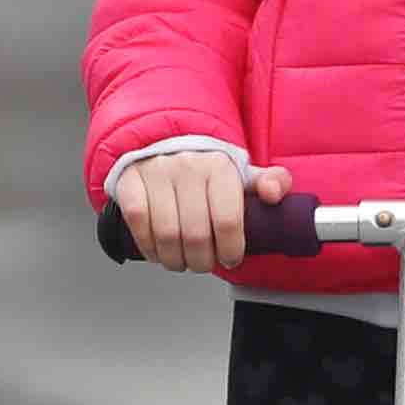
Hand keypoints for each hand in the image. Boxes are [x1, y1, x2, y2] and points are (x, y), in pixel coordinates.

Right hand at [116, 149, 287, 273]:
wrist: (165, 141)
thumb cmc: (207, 168)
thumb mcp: (243, 173)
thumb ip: (271, 182)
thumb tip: (274, 193)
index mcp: (219, 166)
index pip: (227, 221)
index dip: (229, 250)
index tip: (229, 258)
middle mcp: (187, 166)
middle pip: (196, 235)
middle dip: (202, 261)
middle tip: (204, 264)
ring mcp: (156, 173)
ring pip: (166, 235)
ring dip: (175, 260)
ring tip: (182, 262)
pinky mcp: (130, 181)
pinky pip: (138, 223)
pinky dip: (148, 247)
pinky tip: (158, 252)